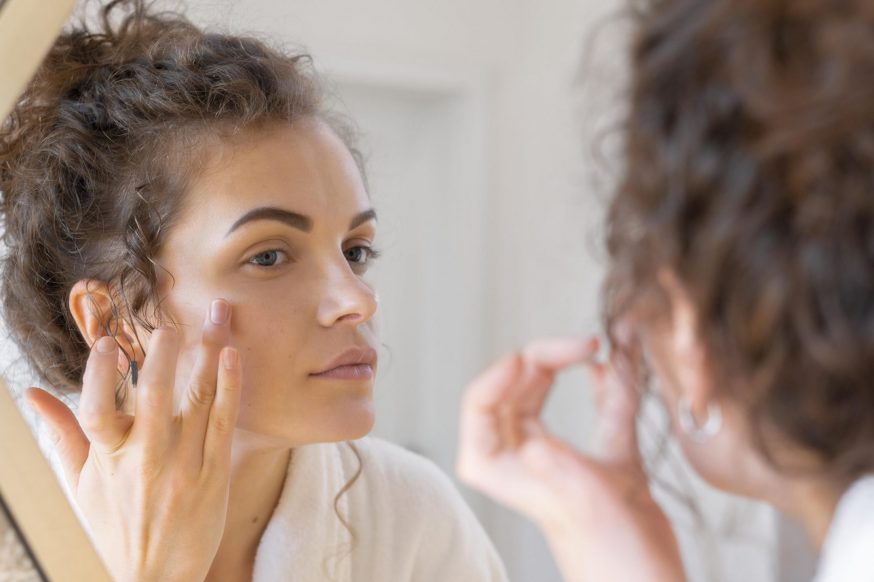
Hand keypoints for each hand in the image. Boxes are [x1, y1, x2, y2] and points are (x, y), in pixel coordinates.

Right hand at [26, 299, 240, 581]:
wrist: (158, 577)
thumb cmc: (116, 526)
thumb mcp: (81, 485)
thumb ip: (61, 435)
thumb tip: (31, 393)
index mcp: (108, 459)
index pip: (96, 410)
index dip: (99, 375)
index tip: (106, 342)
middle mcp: (146, 459)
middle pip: (154, 396)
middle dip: (163, 354)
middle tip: (171, 324)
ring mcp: (184, 464)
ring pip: (198, 399)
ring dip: (208, 352)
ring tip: (218, 315)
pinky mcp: (215, 471)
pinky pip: (225, 421)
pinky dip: (230, 386)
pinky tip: (233, 356)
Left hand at [456, 335, 684, 581]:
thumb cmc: (614, 558)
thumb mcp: (584, 506)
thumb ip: (560, 470)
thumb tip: (535, 444)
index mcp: (496, 466)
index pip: (480, 403)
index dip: (502, 371)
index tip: (532, 356)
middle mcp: (519, 458)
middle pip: (515, 388)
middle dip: (545, 358)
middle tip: (585, 344)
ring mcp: (555, 456)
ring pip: (547, 394)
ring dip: (569, 366)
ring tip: (596, 348)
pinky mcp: (593, 459)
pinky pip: (591, 409)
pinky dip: (603, 387)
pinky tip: (613, 370)